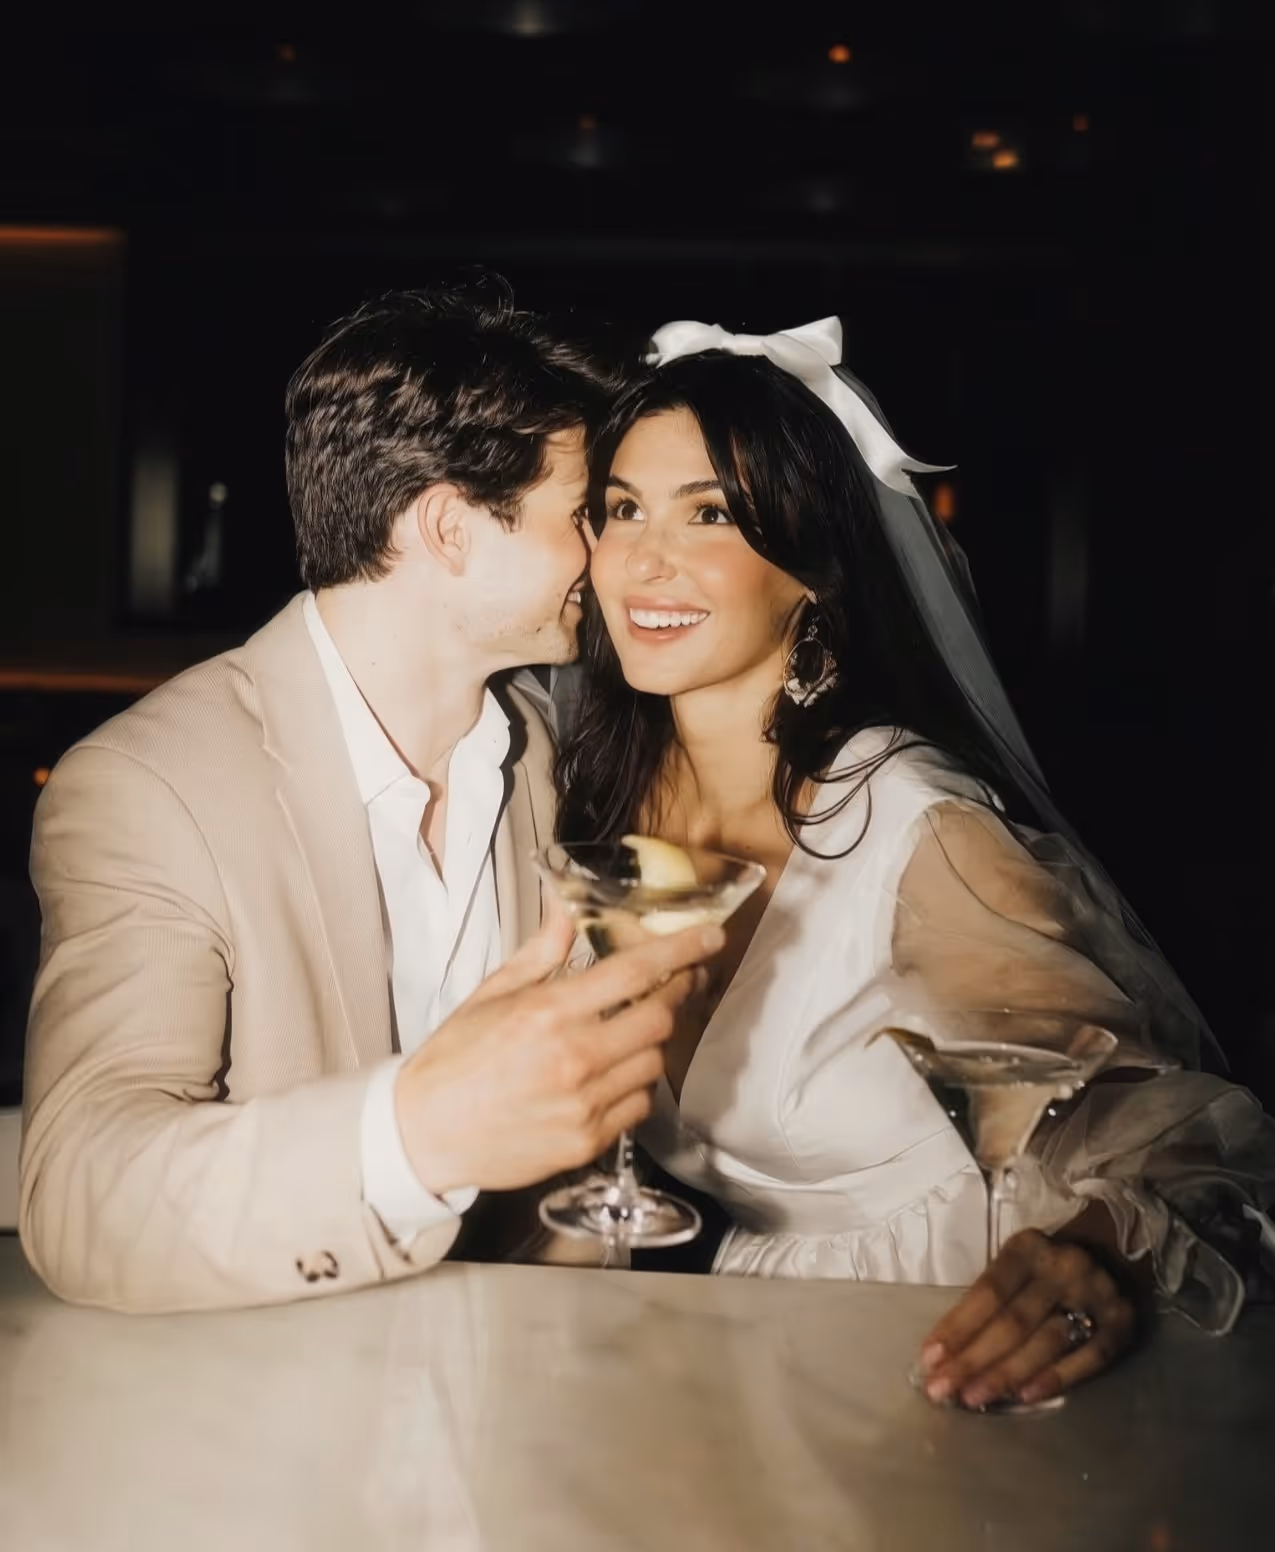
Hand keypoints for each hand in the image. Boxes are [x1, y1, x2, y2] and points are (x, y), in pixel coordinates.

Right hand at [394, 909, 724, 1196]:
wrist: (424, 1133)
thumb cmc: (455, 1060)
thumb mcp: (493, 993)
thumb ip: (542, 952)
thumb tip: (568, 909)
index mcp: (550, 1012)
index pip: (635, 973)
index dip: (681, 951)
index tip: (709, 937)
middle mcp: (574, 1058)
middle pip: (660, 1019)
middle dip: (675, 995)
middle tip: (675, 982)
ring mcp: (584, 1105)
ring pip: (654, 1064)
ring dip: (653, 1042)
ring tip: (632, 1030)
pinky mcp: (587, 1142)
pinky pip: (638, 1107)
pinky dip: (636, 1086)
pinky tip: (613, 1074)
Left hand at [916, 1228, 1138, 1409]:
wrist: (1114, 1253)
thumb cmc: (1045, 1268)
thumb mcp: (1015, 1265)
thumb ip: (988, 1299)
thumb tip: (944, 1351)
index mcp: (1028, 1249)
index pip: (988, 1291)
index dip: (958, 1326)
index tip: (929, 1358)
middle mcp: (1063, 1268)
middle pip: (1013, 1321)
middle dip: (973, 1359)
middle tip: (942, 1390)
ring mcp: (1096, 1296)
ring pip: (1046, 1341)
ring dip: (1006, 1374)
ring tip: (973, 1398)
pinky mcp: (1123, 1324)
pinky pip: (1089, 1357)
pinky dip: (1056, 1378)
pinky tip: (1024, 1397)